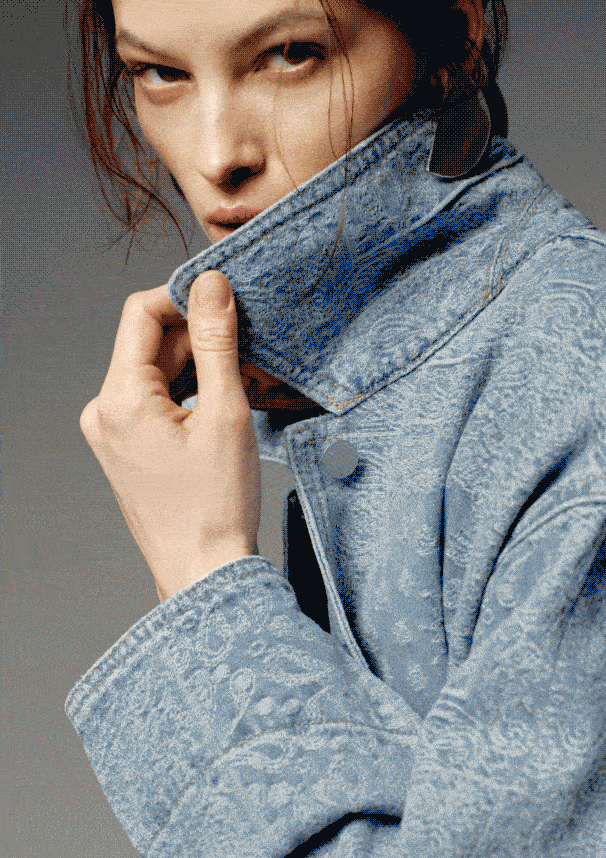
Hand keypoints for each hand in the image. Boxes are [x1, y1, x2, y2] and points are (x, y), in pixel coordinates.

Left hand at [81, 271, 259, 601]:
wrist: (205, 572)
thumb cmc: (216, 507)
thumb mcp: (226, 413)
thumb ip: (217, 341)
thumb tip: (211, 285)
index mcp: (118, 400)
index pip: (141, 313)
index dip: (186, 298)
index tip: (229, 303)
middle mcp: (103, 412)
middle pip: (150, 343)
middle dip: (199, 337)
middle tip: (250, 349)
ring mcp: (111, 432)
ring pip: (157, 371)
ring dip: (200, 366)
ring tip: (244, 384)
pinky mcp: (126, 448)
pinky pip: (156, 400)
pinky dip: (190, 393)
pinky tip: (225, 406)